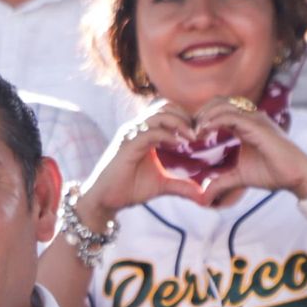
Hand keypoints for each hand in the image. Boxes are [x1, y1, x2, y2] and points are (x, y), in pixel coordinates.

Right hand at [78, 100, 211, 228]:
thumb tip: (203, 195)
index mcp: (144, 133)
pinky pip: (150, 131)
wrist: (104, 200)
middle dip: (186, 116)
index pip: (168, 112)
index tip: (201, 134)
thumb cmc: (128, 190)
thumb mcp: (161, 185)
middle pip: (165, 106)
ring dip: (179, 122)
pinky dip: (167, 135)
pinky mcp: (126, 144)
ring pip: (159, 114)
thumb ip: (181, 185)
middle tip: (200, 133)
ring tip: (193, 136)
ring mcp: (130, 135)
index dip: (187, 118)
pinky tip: (179, 145)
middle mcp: (136, 129)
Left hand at [190, 96, 306, 202]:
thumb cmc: (273, 173)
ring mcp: (255, 120)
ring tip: (194, 132)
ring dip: (205, 116)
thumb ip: (221, 182)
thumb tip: (204, 197)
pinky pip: (232, 117)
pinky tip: (204, 132)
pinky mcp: (258, 127)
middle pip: (219, 102)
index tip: (189, 134)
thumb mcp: (239, 177)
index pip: (219, 109)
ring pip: (223, 105)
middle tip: (188, 131)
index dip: (202, 117)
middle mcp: (250, 117)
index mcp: (246, 124)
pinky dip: (215, 121)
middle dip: (200, 113)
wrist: (296, 177)